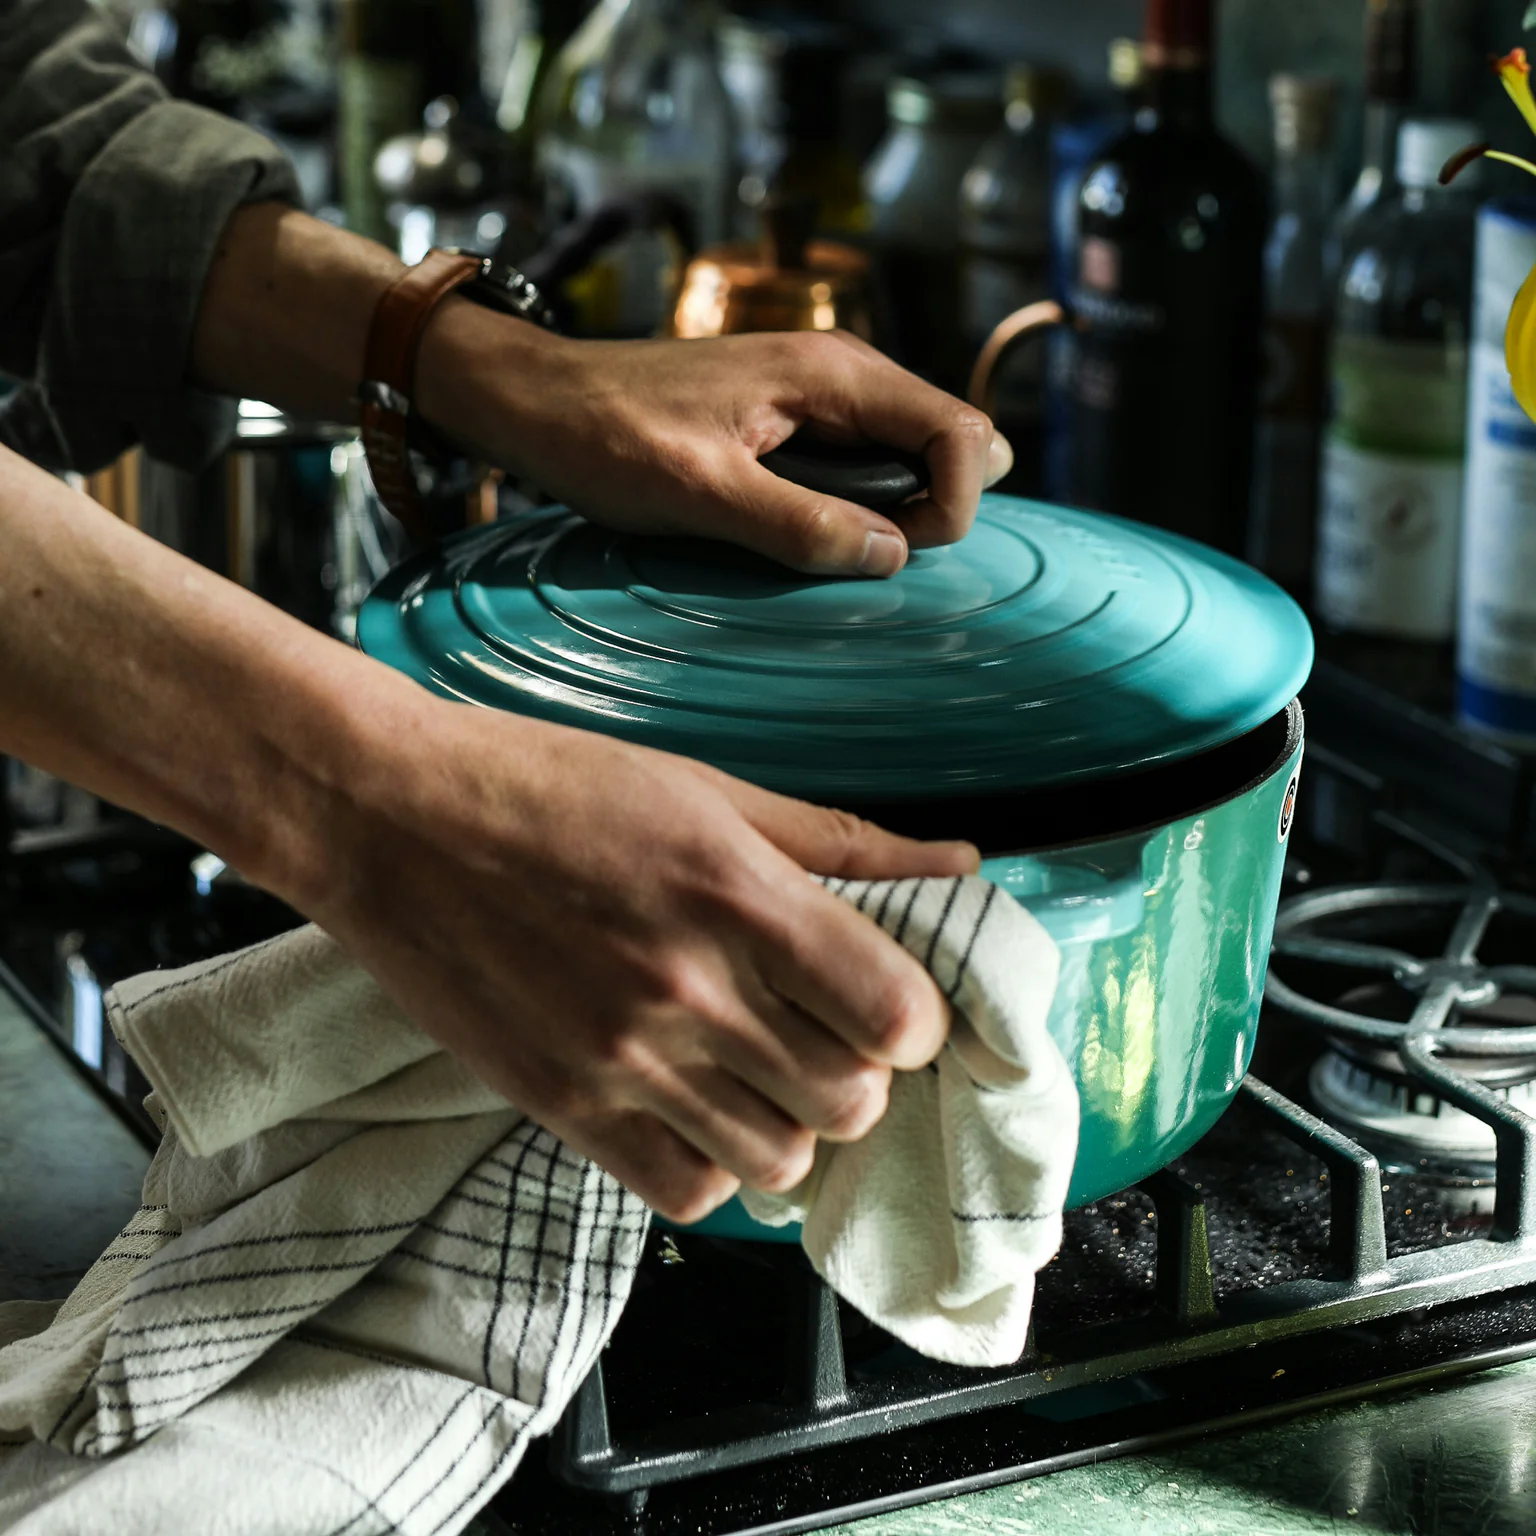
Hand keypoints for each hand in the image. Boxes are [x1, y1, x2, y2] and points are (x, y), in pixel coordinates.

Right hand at [309, 700, 979, 1221]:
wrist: (388, 818)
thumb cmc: (549, 785)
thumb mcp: (706, 789)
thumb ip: (840, 842)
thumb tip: (959, 865)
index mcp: (737, 893)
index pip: (895, 1013)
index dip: (913, 1015)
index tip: (885, 999)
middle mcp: (689, 988)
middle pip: (850, 1100)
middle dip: (858, 1071)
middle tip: (822, 1031)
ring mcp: (622, 1059)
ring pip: (779, 1160)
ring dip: (789, 1122)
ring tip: (756, 1070)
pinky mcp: (562, 1107)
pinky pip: (687, 1191)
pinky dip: (711, 1161)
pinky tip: (693, 1104)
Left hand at [416, 315, 1010, 577]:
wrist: (539, 401)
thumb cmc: (606, 435)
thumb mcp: (700, 491)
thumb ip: (799, 522)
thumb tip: (891, 555)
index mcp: (832, 373)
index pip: (959, 432)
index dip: (955, 504)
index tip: (897, 555)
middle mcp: (840, 373)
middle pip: (949, 440)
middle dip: (935, 509)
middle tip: (865, 557)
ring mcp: (819, 396)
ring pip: (909, 455)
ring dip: (898, 512)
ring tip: (833, 551)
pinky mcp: (794, 421)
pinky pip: (863, 464)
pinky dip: (860, 506)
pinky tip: (812, 535)